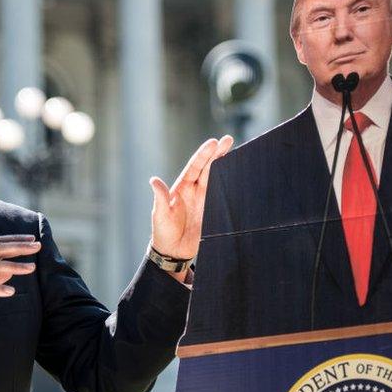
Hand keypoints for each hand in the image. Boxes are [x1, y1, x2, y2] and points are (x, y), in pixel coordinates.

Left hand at [149, 135, 233, 261]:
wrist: (173, 252)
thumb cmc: (163, 232)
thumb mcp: (160, 215)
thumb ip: (160, 198)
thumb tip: (153, 180)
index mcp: (182, 187)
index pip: (194, 167)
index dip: (203, 155)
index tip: (213, 143)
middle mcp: (194, 190)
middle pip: (208, 168)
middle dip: (217, 153)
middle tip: (228, 140)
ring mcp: (205, 200)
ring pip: (217, 178)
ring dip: (225, 164)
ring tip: (234, 150)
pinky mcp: (212, 210)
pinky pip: (223, 195)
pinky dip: (230, 184)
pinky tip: (238, 174)